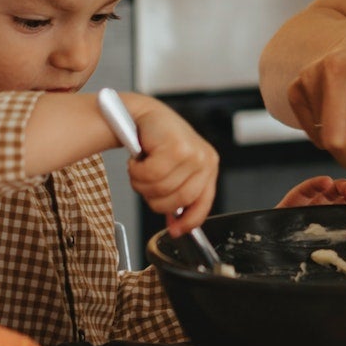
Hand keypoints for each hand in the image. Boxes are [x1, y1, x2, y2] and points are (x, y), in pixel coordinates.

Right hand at [122, 95, 218, 235]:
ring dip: (142, 182)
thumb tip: (176, 226)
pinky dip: (137, 170)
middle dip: (154, 197)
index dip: (188, 222)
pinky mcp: (175, 147)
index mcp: (209, 167)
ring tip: (142, 167)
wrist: (144, 115)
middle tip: (146, 182)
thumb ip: (178, 195)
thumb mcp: (175, 170)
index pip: (203, 204)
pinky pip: (150, 174)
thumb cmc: (158, 142)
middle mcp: (205, 160)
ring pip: (161, 188)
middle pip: (177, 201)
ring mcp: (192, 153)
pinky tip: (138, 159)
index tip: (175, 231)